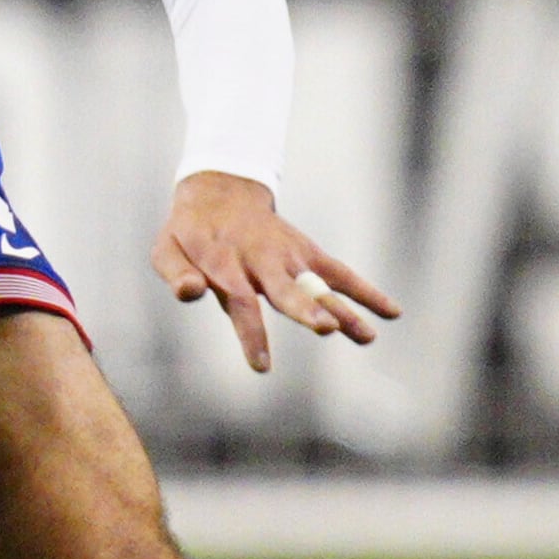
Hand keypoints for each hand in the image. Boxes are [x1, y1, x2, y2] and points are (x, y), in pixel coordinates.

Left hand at [150, 171, 399, 373]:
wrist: (220, 193)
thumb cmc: (190, 233)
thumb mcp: (166, 248)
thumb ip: (175, 273)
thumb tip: (188, 293)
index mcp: (224, 261)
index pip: (240, 300)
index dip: (251, 332)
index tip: (262, 364)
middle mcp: (262, 258)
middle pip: (285, 288)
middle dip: (305, 308)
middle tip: (325, 329)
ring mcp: (289, 254)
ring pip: (318, 283)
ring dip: (342, 307)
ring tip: (367, 335)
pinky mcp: (308, 253)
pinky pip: (340, 272)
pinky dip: (365, 290)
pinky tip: (391, 312)